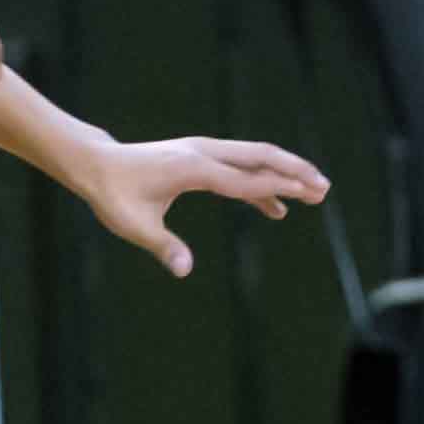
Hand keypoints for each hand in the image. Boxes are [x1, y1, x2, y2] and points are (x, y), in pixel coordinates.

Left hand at [88, 134, 329, 278]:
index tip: (306, 192)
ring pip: (254, 158)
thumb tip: (185, 271)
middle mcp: (203, 153)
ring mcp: (204, 152)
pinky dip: (261, 185)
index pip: (243, 178)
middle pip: (260, 156)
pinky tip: (276, 208)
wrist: (98, 166)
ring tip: (315, 193)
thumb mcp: (135, 226)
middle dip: (294, 170)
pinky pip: (240, 169)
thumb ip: (164, 247)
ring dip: (284, 173)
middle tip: (324, 188)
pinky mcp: (201, 158)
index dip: (277, 186)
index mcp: (192, 167)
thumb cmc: (115, 195)